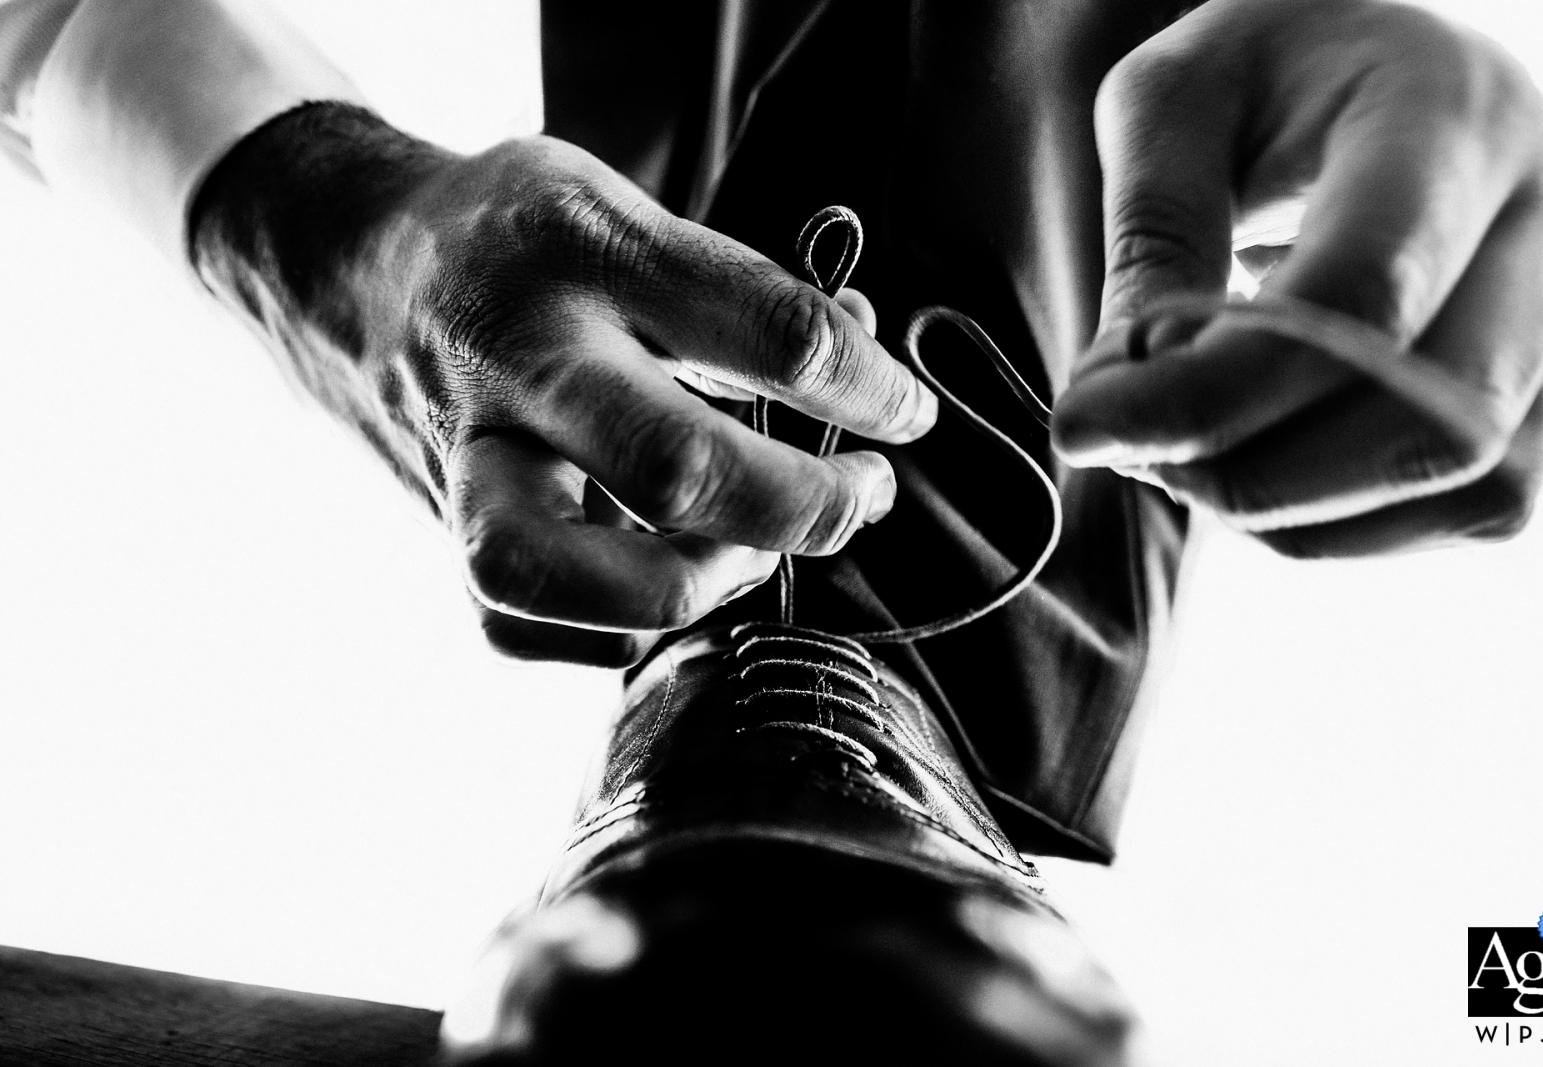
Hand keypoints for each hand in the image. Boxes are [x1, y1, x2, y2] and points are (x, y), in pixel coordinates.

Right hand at [193, 106, 935, 665]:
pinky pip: (535, 634)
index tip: (906, 411)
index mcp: (574, 253)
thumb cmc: (512, 245)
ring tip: (752, 550)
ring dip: (702, 582)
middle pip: (676, 468)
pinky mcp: (449, 542)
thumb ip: (740, 290)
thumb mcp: (624, 214)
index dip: (862, 383)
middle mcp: (515, 366)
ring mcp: (469, 467)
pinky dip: (622, 630)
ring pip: (578, 577)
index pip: (759, 328)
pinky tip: (668, 576)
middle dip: (802, 504)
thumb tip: (861, 359)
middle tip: (860, 496)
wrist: (353, 274)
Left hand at [1052, 0, 1542, 555]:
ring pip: (1470, 484)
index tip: (1085, 424)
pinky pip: (1469, 508)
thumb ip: (1151, 242)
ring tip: (1192, 452)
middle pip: (1437, 419)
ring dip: (1298, 511)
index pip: (1361, 293)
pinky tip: (1262, 458)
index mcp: (1448, 114)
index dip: (1213, 392)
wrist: (1364, 62)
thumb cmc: (1259, 72)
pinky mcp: (1542, 384)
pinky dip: (1342, 523)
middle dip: (1255, 472)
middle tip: (1138, 449)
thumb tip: (1114, 413)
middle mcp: (1540, 213)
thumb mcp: (1171, 104)